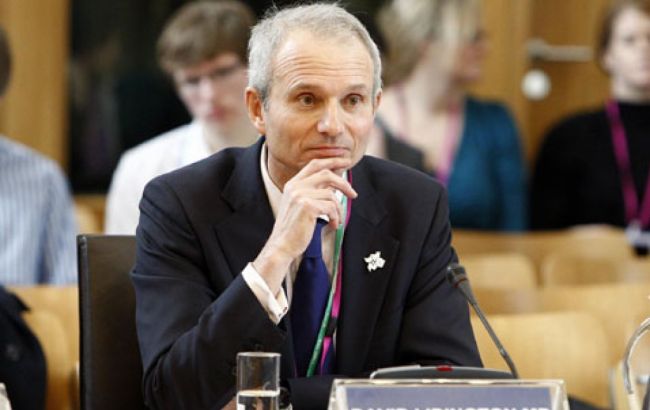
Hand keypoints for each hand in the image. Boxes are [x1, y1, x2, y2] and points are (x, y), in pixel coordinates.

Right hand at [253, 157, 356, 292]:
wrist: (282, 245)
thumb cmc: (293, 229)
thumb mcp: (300, 205)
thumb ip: (313, 192)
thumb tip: (335, 185)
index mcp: (293, 184)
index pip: (315, 164)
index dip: (332, 161)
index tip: (346, 161)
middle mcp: (295, 186)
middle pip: (326, 174)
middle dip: (344, 183)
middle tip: (353, 194)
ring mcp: (300, 195)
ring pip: (331, 194)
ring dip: (338, 209)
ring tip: (337, 220)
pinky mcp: (308, 206)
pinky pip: (331, 207)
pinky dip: (336, 217)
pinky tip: (332, 225)